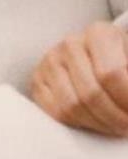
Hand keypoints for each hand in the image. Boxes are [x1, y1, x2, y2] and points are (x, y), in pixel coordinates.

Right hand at [30, 20, 127, 134]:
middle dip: (115, 118)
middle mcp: (71, 44)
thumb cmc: (121, 61)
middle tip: (127, 125)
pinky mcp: (39, 81)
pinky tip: (95, 121)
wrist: (100, 58)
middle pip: (91, 94)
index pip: (111, 74)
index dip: (126, 101)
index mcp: (99, 33)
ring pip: (72, 106)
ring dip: (98, 124)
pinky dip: (78, 124)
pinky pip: (55, 112)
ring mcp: (51, 61)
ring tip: (114, 124)